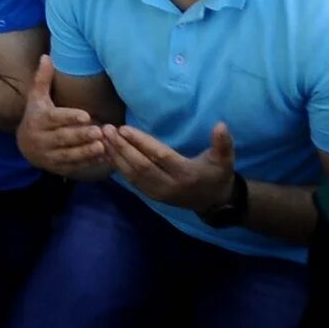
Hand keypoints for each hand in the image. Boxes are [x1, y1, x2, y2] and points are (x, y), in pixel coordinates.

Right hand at [17, 56, 107, 174]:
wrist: (24, 146)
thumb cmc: (36, 116)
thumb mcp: (36, 98)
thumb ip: (42, 79)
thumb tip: (46, 56)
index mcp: (38, 119)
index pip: (54, 118)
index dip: (69, 117)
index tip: (86, 115)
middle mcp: (40, 139)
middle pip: (63, 138)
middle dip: (81, 136)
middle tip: (100, 132)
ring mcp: (48, 155)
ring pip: (69, 155)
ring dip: (87, 152)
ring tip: (103, 146)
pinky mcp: (56, 167)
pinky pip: (73, 167)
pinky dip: (89, 163)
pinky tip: (103, 158)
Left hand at [103, 120, 238, 211]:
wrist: (214, 202)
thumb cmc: (218, 175)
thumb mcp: (225, 160)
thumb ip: (223, 143)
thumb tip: (221, 125)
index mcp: (186, 174)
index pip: (159, 156)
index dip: (141, 142)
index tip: (124, 128)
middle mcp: (169, 185)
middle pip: (141, 166)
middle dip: (122, 148)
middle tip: (107, 130)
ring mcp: (159, 193)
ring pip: (133, 175)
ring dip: (116, 156)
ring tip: (103, 138)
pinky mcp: (152, 196)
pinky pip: (132, 181)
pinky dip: (119, 167)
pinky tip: (109, 152)